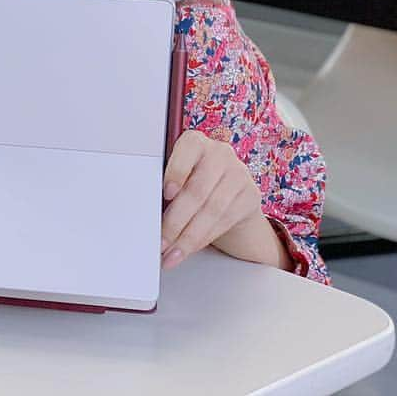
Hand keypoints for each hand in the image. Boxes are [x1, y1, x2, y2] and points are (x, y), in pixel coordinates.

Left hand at [160, 131, 263, 270]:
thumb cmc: (192, 181)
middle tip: (161, 241)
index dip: (176, 172)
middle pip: (197, 190)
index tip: (167, 193)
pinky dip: (203, 238)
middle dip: (176, 221)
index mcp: (195, 142)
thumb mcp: (178, 176)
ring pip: (212, 210)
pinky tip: (189, 248)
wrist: (229, 192)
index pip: (187, 150)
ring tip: (172, 253)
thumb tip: (146, 213)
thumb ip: (166, 186)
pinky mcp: (250, 195)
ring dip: (188, 237)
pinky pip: (224, 221)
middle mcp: (220, 153)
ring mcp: (238, 173)